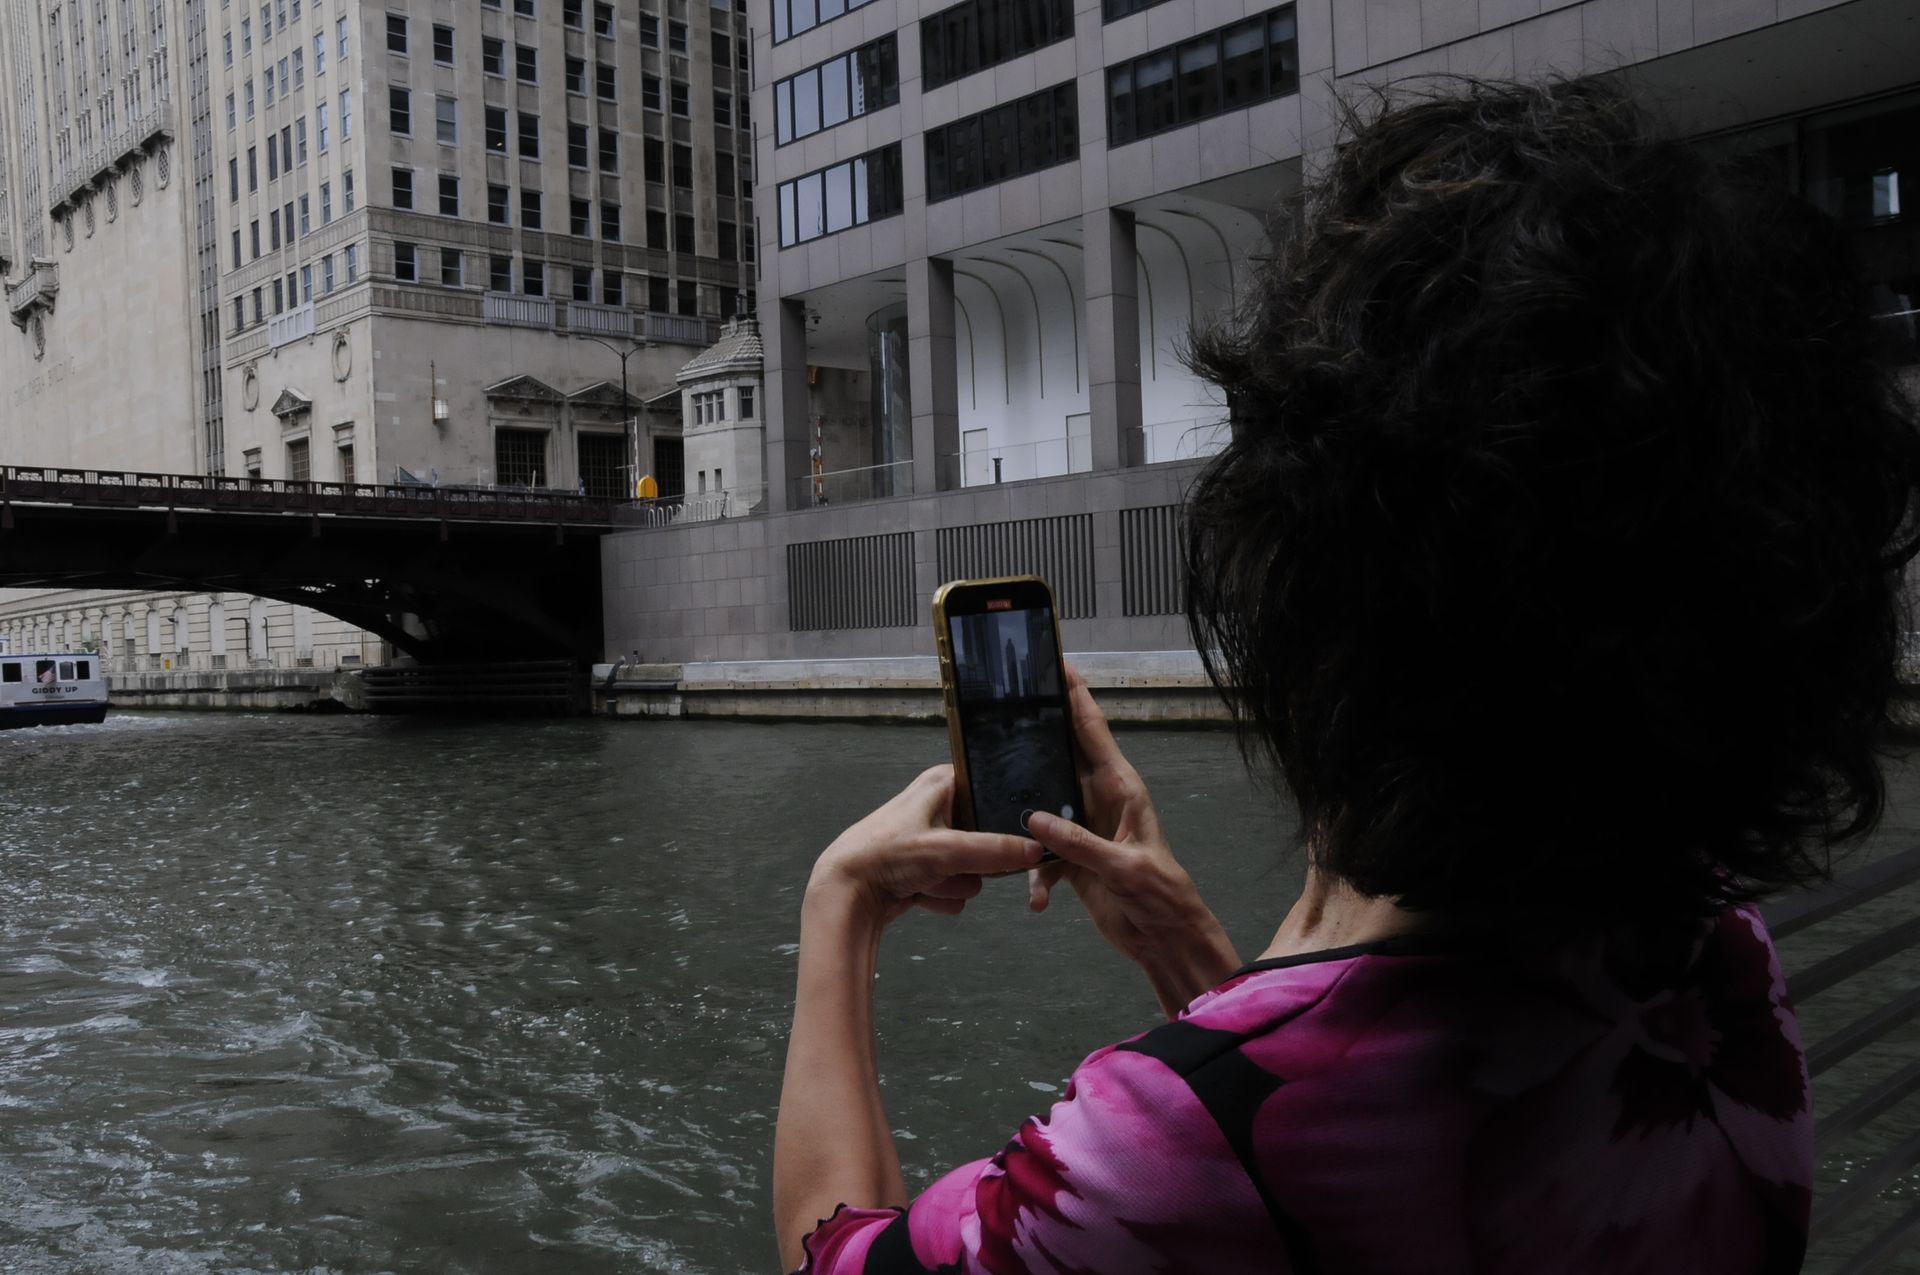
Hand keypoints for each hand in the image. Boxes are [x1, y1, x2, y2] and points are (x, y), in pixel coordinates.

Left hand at [810, 765, 1043, 927]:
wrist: (845, 895)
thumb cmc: (888, 855)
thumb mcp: (946, 849)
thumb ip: (995, 851)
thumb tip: (1039, 851)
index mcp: (943, 782)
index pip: (993, 787)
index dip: (1005, 809)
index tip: (1023, 827)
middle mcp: (940, 807)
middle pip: (988, 836)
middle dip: (973, 860)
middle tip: (956, 863)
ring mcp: (935, 843)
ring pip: (973, 869)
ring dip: (952, 882)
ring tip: (924, 880)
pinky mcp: (928, 872)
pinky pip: (957, 888)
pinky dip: (940, 896)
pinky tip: (917, 894)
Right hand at [1025, 666, 1240, 1015]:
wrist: (1164, 937)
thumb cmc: (1161, 895)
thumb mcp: (1124, 868)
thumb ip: (1079, 843)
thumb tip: (1035, 819)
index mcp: (1121, 788)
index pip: (1093, 731)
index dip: (1076, 695)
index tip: (1056, 663)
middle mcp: (1100, 800)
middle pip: (1061, 759)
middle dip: (1034, 741)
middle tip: (1000, 715)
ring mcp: (1084, 828)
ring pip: (1043, 807)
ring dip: (1023, 819)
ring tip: (996, 818)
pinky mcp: (1074, 858)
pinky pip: (1043, 856)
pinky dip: (1035, 877)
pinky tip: (1037, 901)